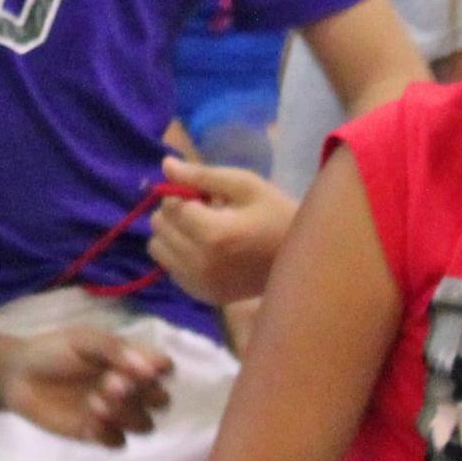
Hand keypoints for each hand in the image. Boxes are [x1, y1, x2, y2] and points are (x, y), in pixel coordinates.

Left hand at [0, 324, 175, 447]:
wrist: (18, 376)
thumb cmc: (53, 351)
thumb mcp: (83, 339)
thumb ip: (114, 349)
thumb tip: (149, 368)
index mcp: (130, 361)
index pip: (163, 368)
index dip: (159, 370)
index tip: (143, 368)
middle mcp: (130, 389)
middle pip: (161, 401)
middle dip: (143, 394)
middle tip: (113, 384)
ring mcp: (116, 414)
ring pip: (144, 425)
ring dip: (126, 415)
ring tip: (95, 402)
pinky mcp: (97, 434)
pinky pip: (118, 442)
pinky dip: (107, 433)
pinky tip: (87, 421)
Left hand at [151, 154, 295, 307]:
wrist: (303, 260)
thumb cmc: (276, 214)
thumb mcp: (244, 185)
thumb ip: (201, 175)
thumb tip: (165, 164)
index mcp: (213, 234)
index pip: (171, 205)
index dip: (184, 194)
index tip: (208, 196)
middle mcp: (201, 263)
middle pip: (160, 226)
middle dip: (177, 213)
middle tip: (208, 212)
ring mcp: (201, 284)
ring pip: (158, 248)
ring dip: (174, 234)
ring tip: (204, 230)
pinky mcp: (204, 296)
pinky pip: (170, 269)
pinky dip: (180, 255)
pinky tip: (206, 250)